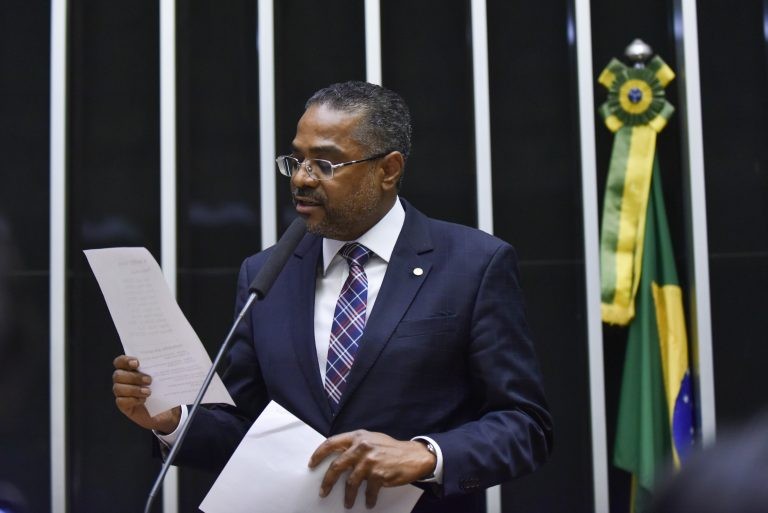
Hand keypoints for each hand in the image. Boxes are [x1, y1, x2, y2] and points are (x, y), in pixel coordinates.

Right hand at [112, 355, 179, 433]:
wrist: (166, 410)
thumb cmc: (164, 389)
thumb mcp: (164, 377)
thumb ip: (160, 368)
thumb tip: (167, 358)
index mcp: (130, 369)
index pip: (120, 361)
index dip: (125, 360)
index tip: (137, 363)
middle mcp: (123, 380)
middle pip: (118, 375)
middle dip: (133, 377)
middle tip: (149, 380)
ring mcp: (122, 393)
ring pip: (118, 388)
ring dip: (134, 389)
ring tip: (148, 392)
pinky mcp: (123, 405)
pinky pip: (121, 401)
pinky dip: (133, 400)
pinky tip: (143, 400)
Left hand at [308, 430, 435, 508]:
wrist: (414, 456)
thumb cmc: (391, 449)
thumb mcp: (372, 439)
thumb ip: (356, 445)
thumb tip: (338, 457)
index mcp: (358, 437)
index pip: (331, 443)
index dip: (319, 454)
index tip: (312, 464)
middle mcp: (362, 447)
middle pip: (336, 465)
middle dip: (327, 481)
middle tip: (323, 492)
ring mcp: (370, 461)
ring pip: (350, 483)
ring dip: (348, 496)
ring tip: (347, 504)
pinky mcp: (378, 474)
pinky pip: (368, 491)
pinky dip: (368, 499)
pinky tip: (368, 503)